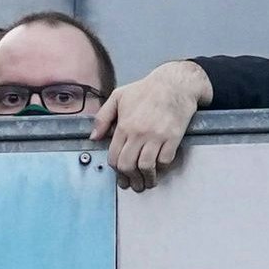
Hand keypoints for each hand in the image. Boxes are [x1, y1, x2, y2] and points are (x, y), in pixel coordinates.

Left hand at [92, 60, 211, 189]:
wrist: (175, 84)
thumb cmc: (146, 89)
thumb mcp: (118, 96)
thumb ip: (103, 117)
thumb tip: (93, 138)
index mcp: (124, 126)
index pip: (114, 157)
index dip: (116, 171)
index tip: (120, 177)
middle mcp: (139, 133)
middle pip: (128, 165)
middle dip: (129, 179)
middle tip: (133, 185)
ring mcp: (157, 136)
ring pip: (146, 166)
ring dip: (146, 179)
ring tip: (147, 183)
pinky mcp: (173, 137)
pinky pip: (165, 160)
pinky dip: (161, 168)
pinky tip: (159, 170)